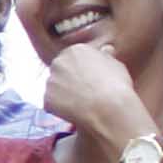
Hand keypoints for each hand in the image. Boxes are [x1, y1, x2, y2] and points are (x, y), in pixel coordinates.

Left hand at [39, 41, 152, 162]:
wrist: (107, 108)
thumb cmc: (116, 86)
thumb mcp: (116, 65)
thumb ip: (106, 57)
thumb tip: (106, 49)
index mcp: (76, 50)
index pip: (72, 59)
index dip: (81, 71)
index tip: (89, 81)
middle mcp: (59, 62)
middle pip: (60, 71)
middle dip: (68, 81)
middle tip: (83, 94)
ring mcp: (51, 80)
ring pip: (55, 88)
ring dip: (63, 95)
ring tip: (80, 105)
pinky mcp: (46, 98)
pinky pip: (51, 104)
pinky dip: (60, 110)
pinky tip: (74, 113)